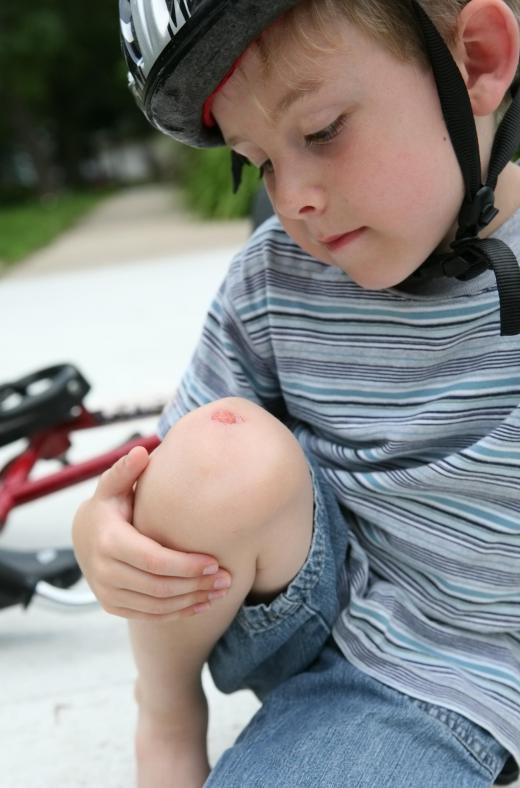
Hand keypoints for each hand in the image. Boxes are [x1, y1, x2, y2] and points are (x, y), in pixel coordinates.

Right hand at [72, 446, 230, 620]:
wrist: (84, 535)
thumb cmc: (109, 506)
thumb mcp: (113, 486)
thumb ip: (127, 470)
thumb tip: (142, 452)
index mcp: (109, 541)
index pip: (153, 561)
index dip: (185, 565)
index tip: (214, 562)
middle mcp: (105, 572)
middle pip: (158, 587)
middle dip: (196, 585)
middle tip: (227, 579)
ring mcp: (108, 592)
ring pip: (156, 606)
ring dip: (192, 601)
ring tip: (221, 592)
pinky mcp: (113, 606)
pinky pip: (149, 616)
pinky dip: (178, 613)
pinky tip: (202, 604)